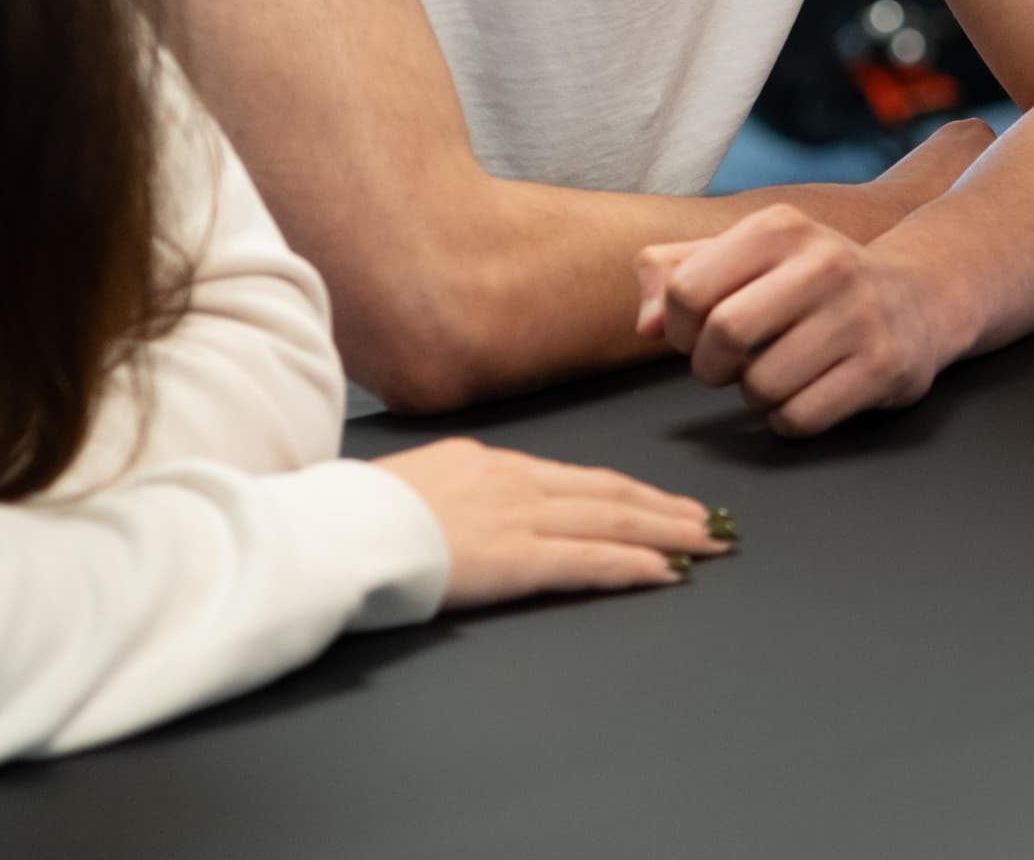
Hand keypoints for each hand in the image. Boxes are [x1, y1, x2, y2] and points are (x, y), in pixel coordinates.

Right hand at [372, 436, 728, 608]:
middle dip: (663, 508)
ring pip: (611, 521)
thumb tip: (467, 508)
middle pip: (607, 493)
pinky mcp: (513, 558)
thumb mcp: (411, 485)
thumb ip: (453, 493)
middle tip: (707, 522)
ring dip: (666, 534)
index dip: (626, 492)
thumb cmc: (350, 518)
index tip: (661, 502)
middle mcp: (512, 481)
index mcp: (487, 462)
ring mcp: (516, 517)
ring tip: (705, 545)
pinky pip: (588, 560)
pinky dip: (633, 565)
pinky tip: (665, 572)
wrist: (326, 532)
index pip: (575, 478)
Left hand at [636, 204, 976, 436]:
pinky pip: (800, 418)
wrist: (919, 296)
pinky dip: (788, 419)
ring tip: (775, 374)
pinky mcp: (884, 367)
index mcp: (780, 227)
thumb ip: (677, 271)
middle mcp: (824, 263)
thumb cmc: (812, 281)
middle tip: (725, 366)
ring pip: (761, 386)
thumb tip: (648, 323)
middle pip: (723, 334)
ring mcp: (859, 316)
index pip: (687, 288)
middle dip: (709, 366)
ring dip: (754, 395)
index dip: (678, 327)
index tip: (698, 333)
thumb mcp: (750, 254)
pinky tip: (806, 394)